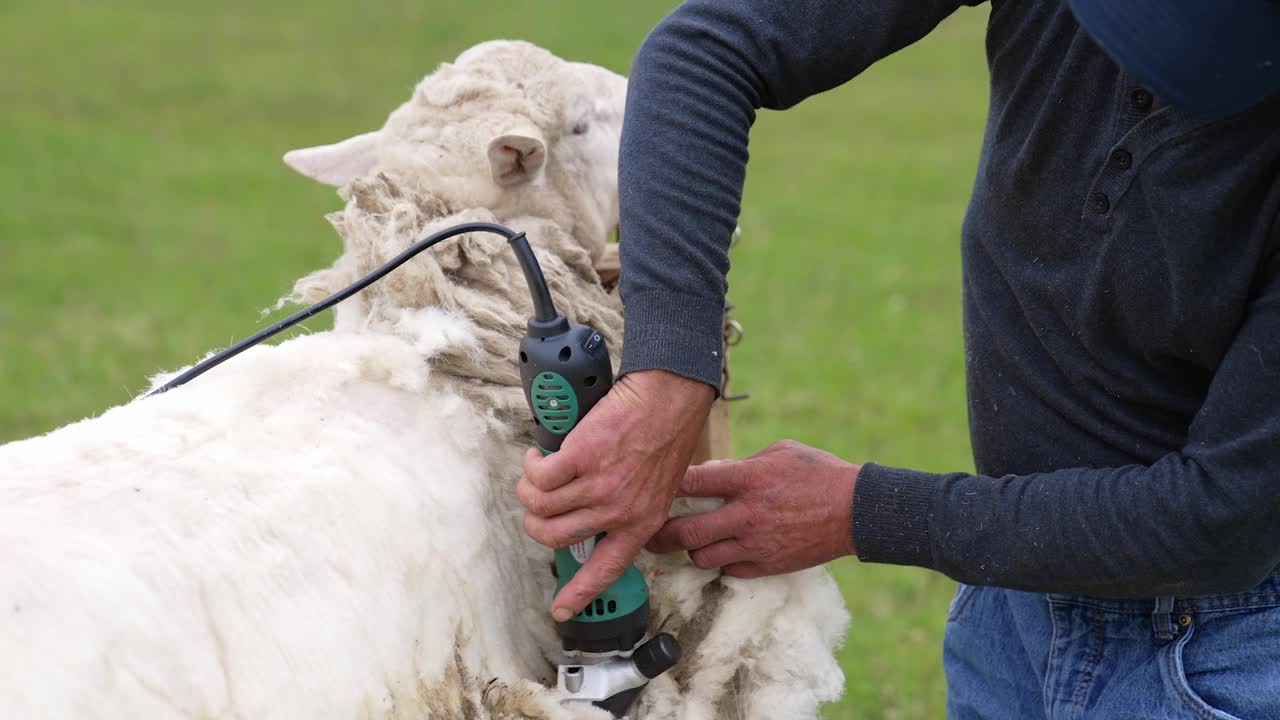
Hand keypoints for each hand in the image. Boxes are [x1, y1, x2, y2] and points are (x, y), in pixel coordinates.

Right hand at [518, 369, 714, 620]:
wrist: (669, 399)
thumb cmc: (665, 435)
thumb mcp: (659, 487)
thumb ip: (631, 508)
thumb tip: (594, 516)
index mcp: (641, 523)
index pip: (605, 570)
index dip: (579, 594)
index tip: (560, 609)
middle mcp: (618, 511)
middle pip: (554, 536)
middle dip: (535, 522)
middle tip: (537, 503)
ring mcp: (599, 486)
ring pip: (541, 505)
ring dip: (529, 489)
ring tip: (536, 472)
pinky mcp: (581, 458)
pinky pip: (539, 476)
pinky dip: (532, 466)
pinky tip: (539, 456)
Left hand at [646, 439, 858, 577]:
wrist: (855, 511)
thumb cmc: (818, 473)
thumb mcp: (778, 452)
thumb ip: (740, 464)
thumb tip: (709, 472)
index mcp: (746, 480)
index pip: (690, 482)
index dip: (667, 485)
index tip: (657, 488)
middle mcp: (745, 515)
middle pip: (684, 531)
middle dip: (660, 534)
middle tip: (650, 532)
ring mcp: (755, 545)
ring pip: (701, 557)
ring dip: (693, 549)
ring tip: (693, 540)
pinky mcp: (766, 566)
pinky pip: (728, 571)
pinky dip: (722, 562)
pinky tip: (725, 551)